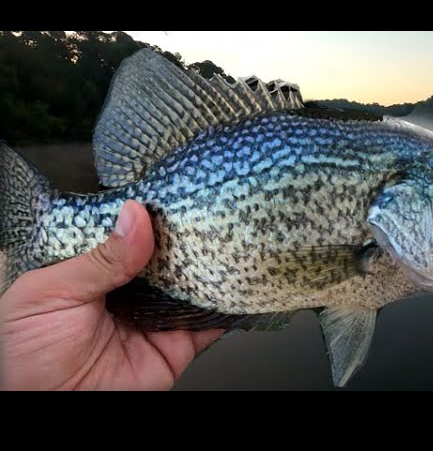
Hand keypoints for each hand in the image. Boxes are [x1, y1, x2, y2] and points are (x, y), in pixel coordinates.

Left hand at [0, 200, 223, 390]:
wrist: (43, 408)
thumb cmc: (23, 351)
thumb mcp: (52, 291)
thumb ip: (99, 258)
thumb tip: (135, 219)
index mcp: (96, 269)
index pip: (132, 235)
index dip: (152, 217)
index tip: (173, 197)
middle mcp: (130, 290)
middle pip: (168, 257)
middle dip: (188, 238)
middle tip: (208, 214)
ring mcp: (155, 318)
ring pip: (193, 286)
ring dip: (211, 267)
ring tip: (228, 242)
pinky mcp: (175, 348)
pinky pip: (207, 325)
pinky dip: (226, 307)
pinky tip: (236, 284)